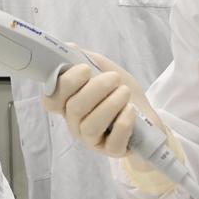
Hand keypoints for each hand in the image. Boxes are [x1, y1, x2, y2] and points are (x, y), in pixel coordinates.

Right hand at [42, 50, 162, 158]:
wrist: (148, 115)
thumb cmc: (121, 91)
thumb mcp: (104, 69)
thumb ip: (85, 58)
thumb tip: (68, 46)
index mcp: (69, 103)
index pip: (50, 100)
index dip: (63, 85)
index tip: (84, 69)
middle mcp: (76, 123)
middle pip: (73, 109)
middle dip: (95, 89)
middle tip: (114, 78)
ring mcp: (92, 140)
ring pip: (90, 126)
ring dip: (110, 105)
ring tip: (125, 92)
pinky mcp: (112, 151)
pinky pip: (113, 141)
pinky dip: (123, 122)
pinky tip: (131, 110)